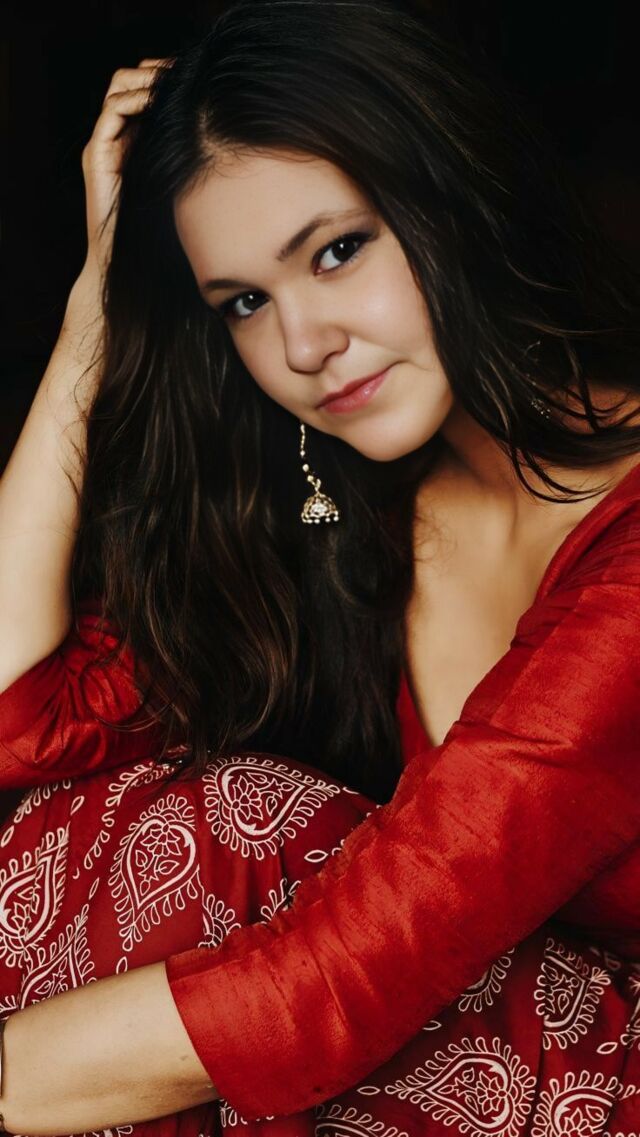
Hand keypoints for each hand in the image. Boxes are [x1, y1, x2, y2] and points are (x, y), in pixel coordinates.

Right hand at [81, 57, 173, 276]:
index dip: (163, 79)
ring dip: (145, 80)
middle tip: (185, 71)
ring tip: (174, 81)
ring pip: (117, 90)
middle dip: (155, 71)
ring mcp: (101, 145)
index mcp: (130, 142)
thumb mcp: (177, 186)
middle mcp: (113, 139)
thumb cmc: (153, 233)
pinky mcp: (95, 156)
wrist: (121, 262)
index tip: (195, 77)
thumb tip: (217, 141)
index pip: (141, 92)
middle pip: (126, 82)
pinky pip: (112, 113)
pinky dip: (135, 101)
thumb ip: (184, 161)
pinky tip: (160, 105)